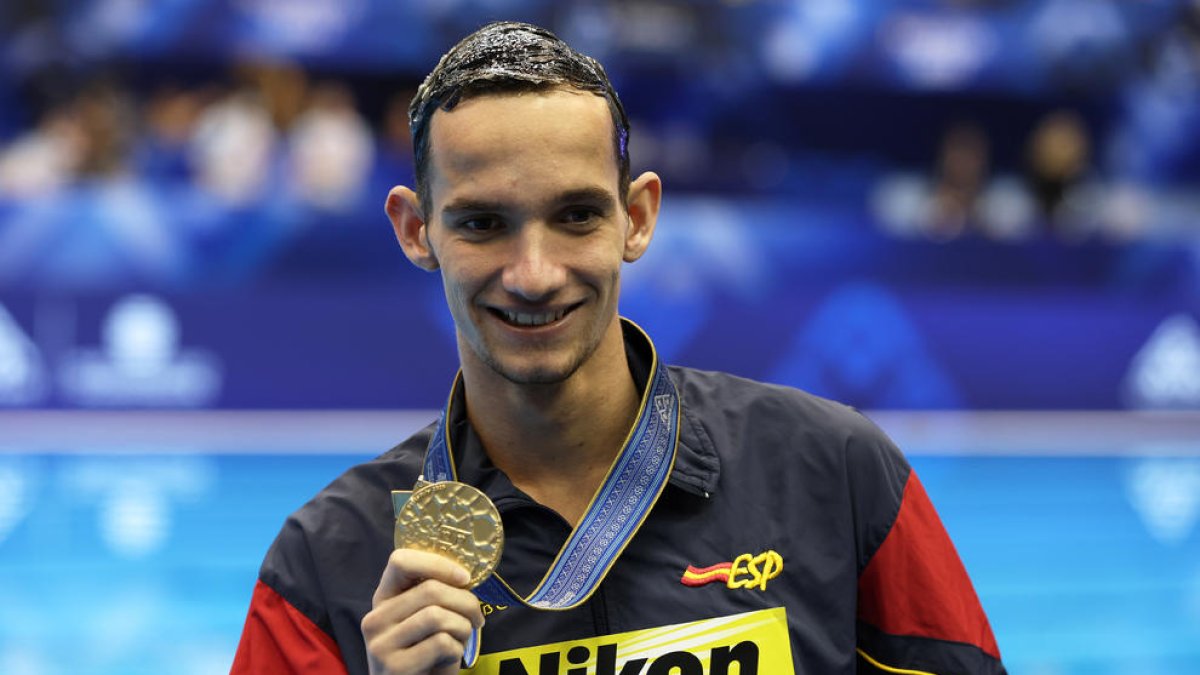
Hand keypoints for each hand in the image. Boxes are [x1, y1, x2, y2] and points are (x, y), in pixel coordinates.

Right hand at [361, 549, 484, 674]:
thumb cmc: (426, 656)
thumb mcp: (424, 621)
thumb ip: (434, 597)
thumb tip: (464, 575)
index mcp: (383, 600)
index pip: (400, 561)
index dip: (437, 563)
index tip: (464, 578)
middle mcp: (375, 619)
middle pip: (430, 589)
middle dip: (465, 602)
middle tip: (477, 617)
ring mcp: (380, 644)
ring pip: (437, 616)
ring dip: (463, 627)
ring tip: (462, 639)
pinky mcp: (394, 667)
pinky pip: (441, 643)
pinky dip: (456, 649)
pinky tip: (449, 658)